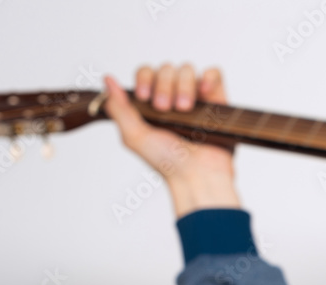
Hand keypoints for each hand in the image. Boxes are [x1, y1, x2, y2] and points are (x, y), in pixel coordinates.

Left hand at [104, 63, 240, 217]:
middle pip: (166, 68)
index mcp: (152, 104)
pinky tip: (203, 93)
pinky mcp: (218, 101)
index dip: (145, 79)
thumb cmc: (168, 163)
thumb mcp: (134, 137)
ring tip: (184, 109)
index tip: (145, 97)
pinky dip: (208, 77)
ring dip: (183, 85)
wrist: (197, 175)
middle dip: (163, 86)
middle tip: (164, 109)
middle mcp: (174, 98)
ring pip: (187, 69)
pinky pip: (215, 74)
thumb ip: (118, 108)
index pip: (146, 72)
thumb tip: (107, 79)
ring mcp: (197, 99)